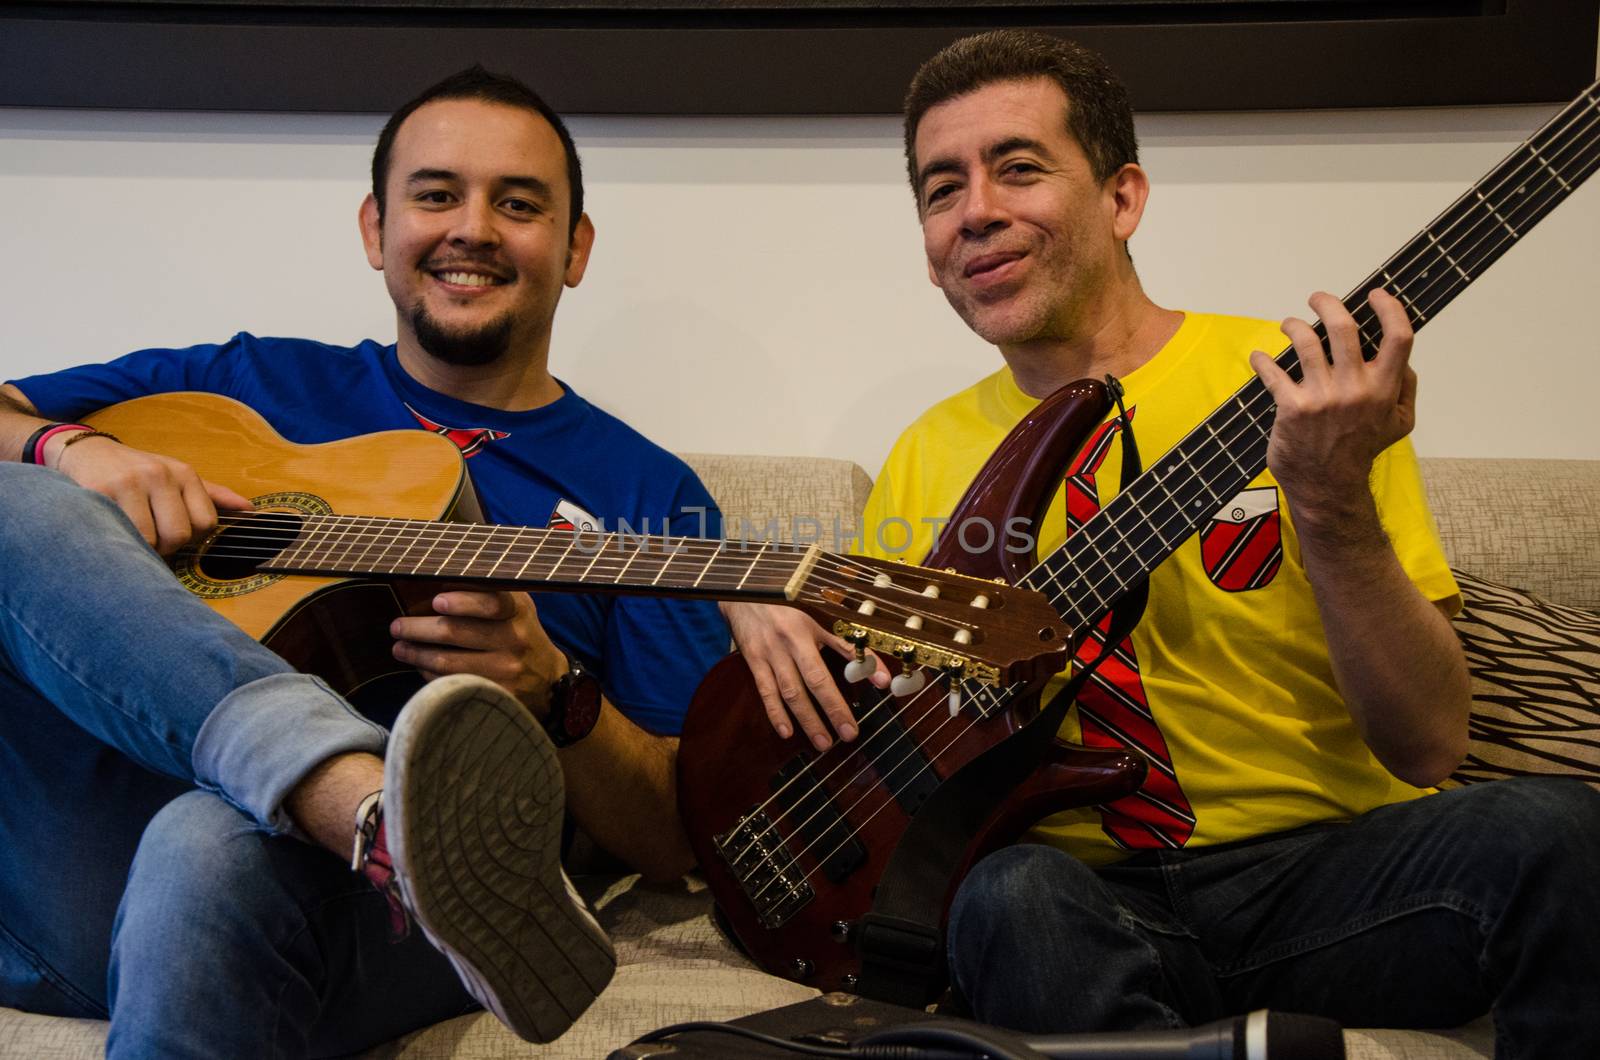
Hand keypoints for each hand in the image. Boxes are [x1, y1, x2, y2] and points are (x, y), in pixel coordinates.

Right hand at [53, 435, 252, 555]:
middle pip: (179, 534)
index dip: (192, 538)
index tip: (174, 532)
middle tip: (151, 539)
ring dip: (140, 547)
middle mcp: (159, 474)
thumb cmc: (137, 471)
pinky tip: (113, 529)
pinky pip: (121, 533)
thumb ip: (213, 495)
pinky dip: (120, 540)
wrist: (84, 451)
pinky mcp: (100, 492)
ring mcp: (129, 482)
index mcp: (183, 473)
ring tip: (131, 534)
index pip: (206, 523)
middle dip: (166, 547)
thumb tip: (251, 510)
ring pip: (149, 539)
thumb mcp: (176, 476)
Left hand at [390, 589, 567, 715]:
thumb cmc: (520, 635)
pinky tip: (420, 666)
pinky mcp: (496, 694)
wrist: (549, 681)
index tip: (437, 601)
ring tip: (400, 647)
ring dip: (416, 654)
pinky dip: (430, 674)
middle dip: (418, 628)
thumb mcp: (515, 609)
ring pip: (448, 662)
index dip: (463, 602)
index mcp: (517, 611)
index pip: (491, 603)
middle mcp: (514, 639)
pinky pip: (452, 684)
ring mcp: (506, 670)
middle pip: (457, 633)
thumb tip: (437, 581)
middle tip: (397, 626)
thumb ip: (487, 594)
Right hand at [721, 601, 888, 749]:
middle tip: (846, 735)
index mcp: (807, 631)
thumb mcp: (817, 619)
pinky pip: (765, 691)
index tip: (865, 707)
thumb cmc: (787, 606)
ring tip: (822, 742)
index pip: (833, 661)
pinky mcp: (752, 661)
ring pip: (788, 692)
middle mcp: (787, 644)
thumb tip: (877, 671)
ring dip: (806, 719)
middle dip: (830, 711)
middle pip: (811, 682)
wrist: (744, 594)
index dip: (849, 685)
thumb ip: (846, 644)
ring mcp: (768, 654)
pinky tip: (786, 732)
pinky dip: (775, 713)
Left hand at [1250, 289, 1417, 524]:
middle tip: (1317, 299)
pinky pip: (1273, 372)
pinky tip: (1259, 357)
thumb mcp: (1400, 422)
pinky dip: (1261, 360)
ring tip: (1289, 324)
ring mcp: (1322, 398)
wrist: (1328, 485)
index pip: (1398, 337)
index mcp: (1384, 388)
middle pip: (1343, 328)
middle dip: (1327, 304)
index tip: (1375, 295)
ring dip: (1293, 325)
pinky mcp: (1292, 408)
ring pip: (1305, 342)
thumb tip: (1402, 358)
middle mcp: (1355, 389)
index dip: (1389, 309)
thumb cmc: (1362, 449)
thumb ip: (1405, 387)